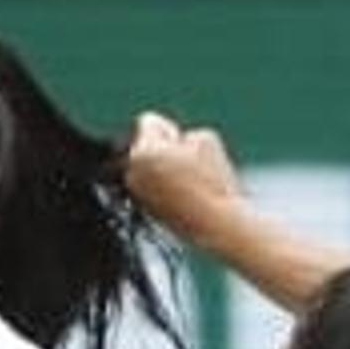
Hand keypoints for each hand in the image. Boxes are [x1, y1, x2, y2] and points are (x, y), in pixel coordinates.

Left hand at [122, 110, 241, 235]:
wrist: (217, 225)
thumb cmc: (213, 180)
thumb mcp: (205, 139)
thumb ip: (184, 134)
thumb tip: (176, 146)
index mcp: (141, 152)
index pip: (149, 122)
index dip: (172, 130)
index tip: (185, 147)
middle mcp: (132, 173)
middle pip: (148, 145)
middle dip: (165, 149)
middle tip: (190, 167)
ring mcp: (138, 194)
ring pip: (152, 167)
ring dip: (166, 169)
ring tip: (191, 183)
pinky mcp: (147, 211)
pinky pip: (155, 187)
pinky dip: (168, 188)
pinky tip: (187, 197)